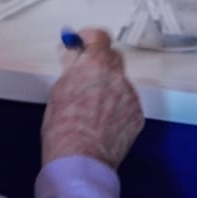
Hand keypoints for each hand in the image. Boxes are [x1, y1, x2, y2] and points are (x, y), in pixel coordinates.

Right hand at [41, 28, 144, 168]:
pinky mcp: (137, 115)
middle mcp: (118, 76)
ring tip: (90, 108)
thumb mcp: (58, 90)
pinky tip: (101, 121)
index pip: (99, 36)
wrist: (80, 161)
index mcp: (96, 65)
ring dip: (108, 88)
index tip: (82, 43)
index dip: (89, 38)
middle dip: (99, 63)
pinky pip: (127, 103)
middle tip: (84, 75)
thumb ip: (70, 66)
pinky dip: (116, 107)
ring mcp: (130, 96)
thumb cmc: (64, 130)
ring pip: (119, 82)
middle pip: (112, 57)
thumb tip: (72, 51)